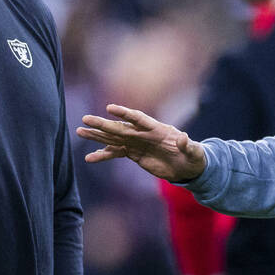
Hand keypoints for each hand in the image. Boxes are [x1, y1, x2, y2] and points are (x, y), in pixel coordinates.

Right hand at [77, 105, 206, 181]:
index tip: (110, 108)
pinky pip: (115, 153)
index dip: (125, 113)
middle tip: (86, 119)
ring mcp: (137, 143)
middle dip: (103, 124)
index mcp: (157, 129)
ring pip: (113, 138)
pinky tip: (89, 158)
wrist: (188, 166)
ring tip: (80, 131)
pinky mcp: (133, 153)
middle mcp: (143, 134)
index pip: (139, 119)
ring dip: (97, 136)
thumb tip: (185, 138)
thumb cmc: (194, 156)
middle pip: (120, 127)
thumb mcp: (195, 152)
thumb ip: (190, 145)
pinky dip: (103, 155)